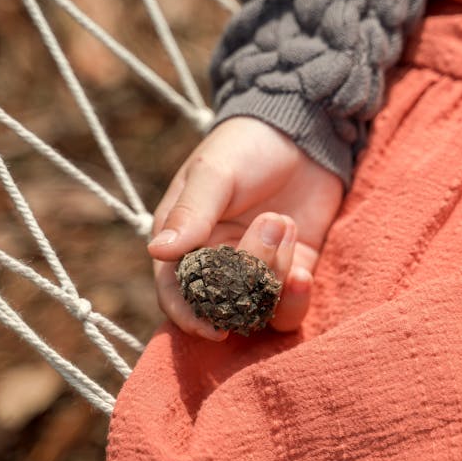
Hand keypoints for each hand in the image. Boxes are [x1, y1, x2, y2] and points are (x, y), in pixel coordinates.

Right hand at [148, 117, 343, 339]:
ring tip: (287, 225)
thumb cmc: (246, 146)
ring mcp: (256, 271)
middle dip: (247, 280)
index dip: (188, 316)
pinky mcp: (292, 271)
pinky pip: (289, 305)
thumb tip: (156, 253)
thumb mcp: (214, 172)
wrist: (302, 132)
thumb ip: (190, 213)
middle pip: (223, 302)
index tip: (213, 329)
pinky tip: (304, 272)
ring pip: (258, 308)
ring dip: (275, 279)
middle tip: (271, 227)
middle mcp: (216, 263)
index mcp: (183, 241)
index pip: (176, 291)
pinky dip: (296, 297)